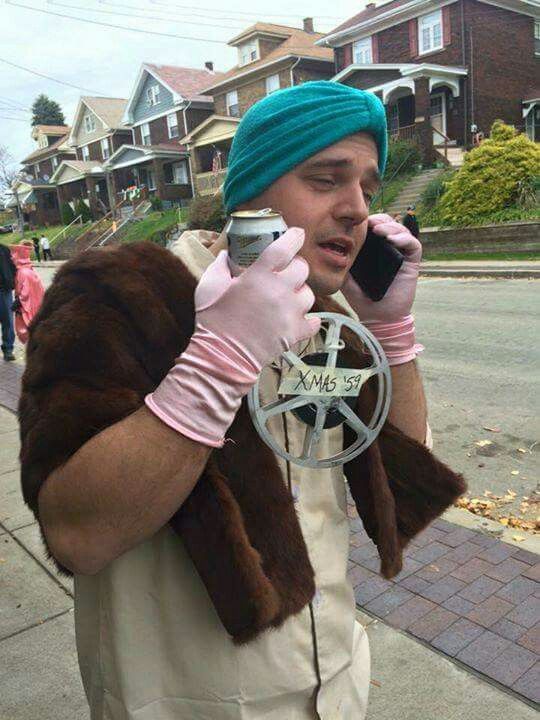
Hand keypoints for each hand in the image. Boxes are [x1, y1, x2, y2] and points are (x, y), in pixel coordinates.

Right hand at [146, 228, 319, 446]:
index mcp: (258, 276)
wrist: (223, 357)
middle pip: (302, 268)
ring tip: (288, 298)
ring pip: (309, 294)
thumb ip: (219, 266)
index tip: (296, 234)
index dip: (294, 237)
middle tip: (286, 272)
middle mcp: (279, 290)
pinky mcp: (295, 332)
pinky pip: (314, 321)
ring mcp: (290, 312)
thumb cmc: (214, 321)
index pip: (285, 247)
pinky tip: (299, 318)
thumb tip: (225, 254)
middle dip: (296, 266)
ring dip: (300, 293)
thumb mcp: (208, 286)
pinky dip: (309, 319)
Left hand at [343, 213, 421, 322]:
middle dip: (380, 219)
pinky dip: (404, 239)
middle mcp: (389, 249)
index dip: (368, 221)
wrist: (378, 317)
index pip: (374, 227)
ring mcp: (401, 255)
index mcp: (373, 250)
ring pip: (401, 230)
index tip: (357, 221)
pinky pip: (413, 245)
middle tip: (369, 223)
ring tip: (378, 230)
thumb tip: (329, 246)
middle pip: (388, 224)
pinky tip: (392, 240)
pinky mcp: (412, 262)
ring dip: (391, 226)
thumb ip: (341, 262)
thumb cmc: (362, 298)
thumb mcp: (346, 277)